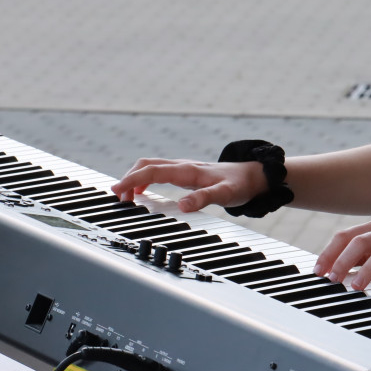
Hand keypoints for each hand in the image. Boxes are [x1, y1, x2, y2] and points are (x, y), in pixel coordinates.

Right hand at [111, 158, 266, 212]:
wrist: (253, 176)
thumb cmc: (239, 184)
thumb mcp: (225, 195)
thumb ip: (204, 199)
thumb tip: (181, 206)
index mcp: (188, 170)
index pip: (153, 171)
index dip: (132, 179)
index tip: (117, 190)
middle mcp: (183, 166)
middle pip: (147, 165)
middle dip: (128, 178)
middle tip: (116, 197)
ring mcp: (183, 168)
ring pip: (151, 167)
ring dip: (135, 178)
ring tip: (125, 197)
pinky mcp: (185, 173)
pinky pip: (158, 172)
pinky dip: (144, 180)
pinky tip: (142, 193)